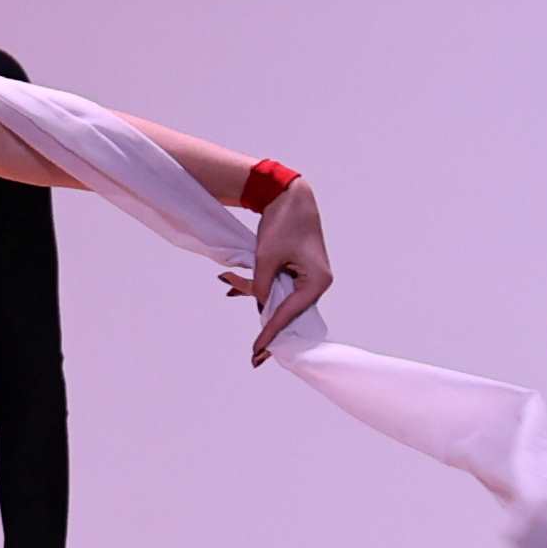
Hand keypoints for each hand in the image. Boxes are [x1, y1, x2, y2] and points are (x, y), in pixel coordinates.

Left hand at [232, 177, 330, 362]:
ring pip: (278, 296)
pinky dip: (258, 285)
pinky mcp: (299, 269)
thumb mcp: (266, 258)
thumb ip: (261, 285)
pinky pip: (278, 285)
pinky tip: (234, 284)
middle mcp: (317, 282)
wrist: (289, 195)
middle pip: (286, 310)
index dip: (270, 332)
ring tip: (229, 284)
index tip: (257, 350)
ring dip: (254, 293)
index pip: (289, 314)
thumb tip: (258, 306)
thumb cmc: (283, 223)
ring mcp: (309, 276)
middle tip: (253, 352)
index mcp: (317, 282)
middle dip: (263, 319)